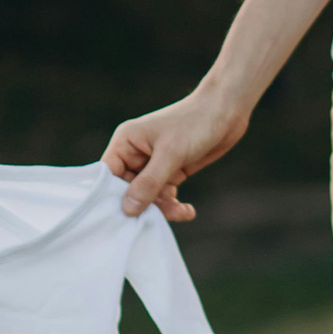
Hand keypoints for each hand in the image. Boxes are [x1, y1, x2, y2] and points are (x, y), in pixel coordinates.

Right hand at [103, 85, 250, 220]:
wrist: (226, 112)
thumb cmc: (194, 124)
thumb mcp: (170, 154)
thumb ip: (148, 183)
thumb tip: (127, 210)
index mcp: (126, 142)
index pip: (106, 175)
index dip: (110, 197)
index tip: (120, 219)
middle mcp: (135, 154)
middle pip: (126, 190)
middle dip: (141, 206)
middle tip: (155, 221)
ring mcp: (153, 164)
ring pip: (147, 197)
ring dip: (162, 208)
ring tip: (180, 213)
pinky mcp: (171, 172)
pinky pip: (164, 196)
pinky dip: (174, 206)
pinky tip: (187, 211)